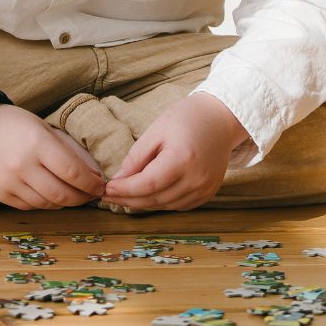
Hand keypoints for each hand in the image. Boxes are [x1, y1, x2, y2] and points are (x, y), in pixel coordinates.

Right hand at [0, 105, 107, 209]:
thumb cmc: (17, 125)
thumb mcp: (46, 128)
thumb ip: (71, 152)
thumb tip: (95, 175)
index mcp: (37, 143)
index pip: (72, 172)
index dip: (91, 184)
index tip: (100, 186)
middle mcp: (22, 165)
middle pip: (62, 194)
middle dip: (82, 198)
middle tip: (90, 195)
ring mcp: (9, 182)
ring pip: (47, 204)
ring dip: (65, 202)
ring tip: (73, 195)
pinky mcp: (0, 194)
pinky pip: (30, 206)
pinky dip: (45, 203)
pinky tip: (50, 194)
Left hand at [99, 91, 246, 211]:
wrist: (220, 119)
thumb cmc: (186, 119)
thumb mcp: (156, 130)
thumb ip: (136, 157)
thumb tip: (118, 180)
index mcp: (182, 159)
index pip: (147, 184)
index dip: (124, 190)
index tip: (106, 189)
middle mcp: (196, 178)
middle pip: (155, 199)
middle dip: (129, 200)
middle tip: (109, 197)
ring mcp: (205, 188)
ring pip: (166, 206)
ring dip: (143, 204)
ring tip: (124, 197)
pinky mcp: (209, 193)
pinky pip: (179, 206)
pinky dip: (161, 203)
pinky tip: (147, 196)